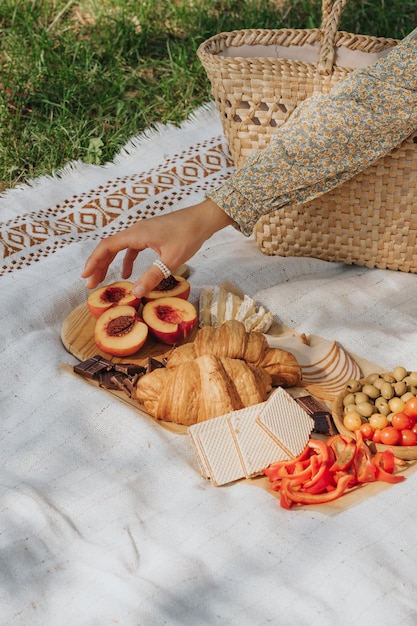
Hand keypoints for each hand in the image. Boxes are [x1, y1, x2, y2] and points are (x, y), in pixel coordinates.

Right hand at [81, 199, 235, 295]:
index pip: (107, 247)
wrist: (203, 219)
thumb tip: (135, 293)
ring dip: (110, 263)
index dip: (94, 261)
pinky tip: (128, 273)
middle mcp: (136, 230)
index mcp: (136, 234)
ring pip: (120, 248)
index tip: (85, 276)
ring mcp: (143, 232)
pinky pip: (132, 247)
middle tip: (90, 283)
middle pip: (109, 247)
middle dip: (98, 265)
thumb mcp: (171, 260)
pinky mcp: (151, 234)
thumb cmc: (188, 236)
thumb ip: (153, 276)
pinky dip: (126, 260)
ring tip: (103, 280)